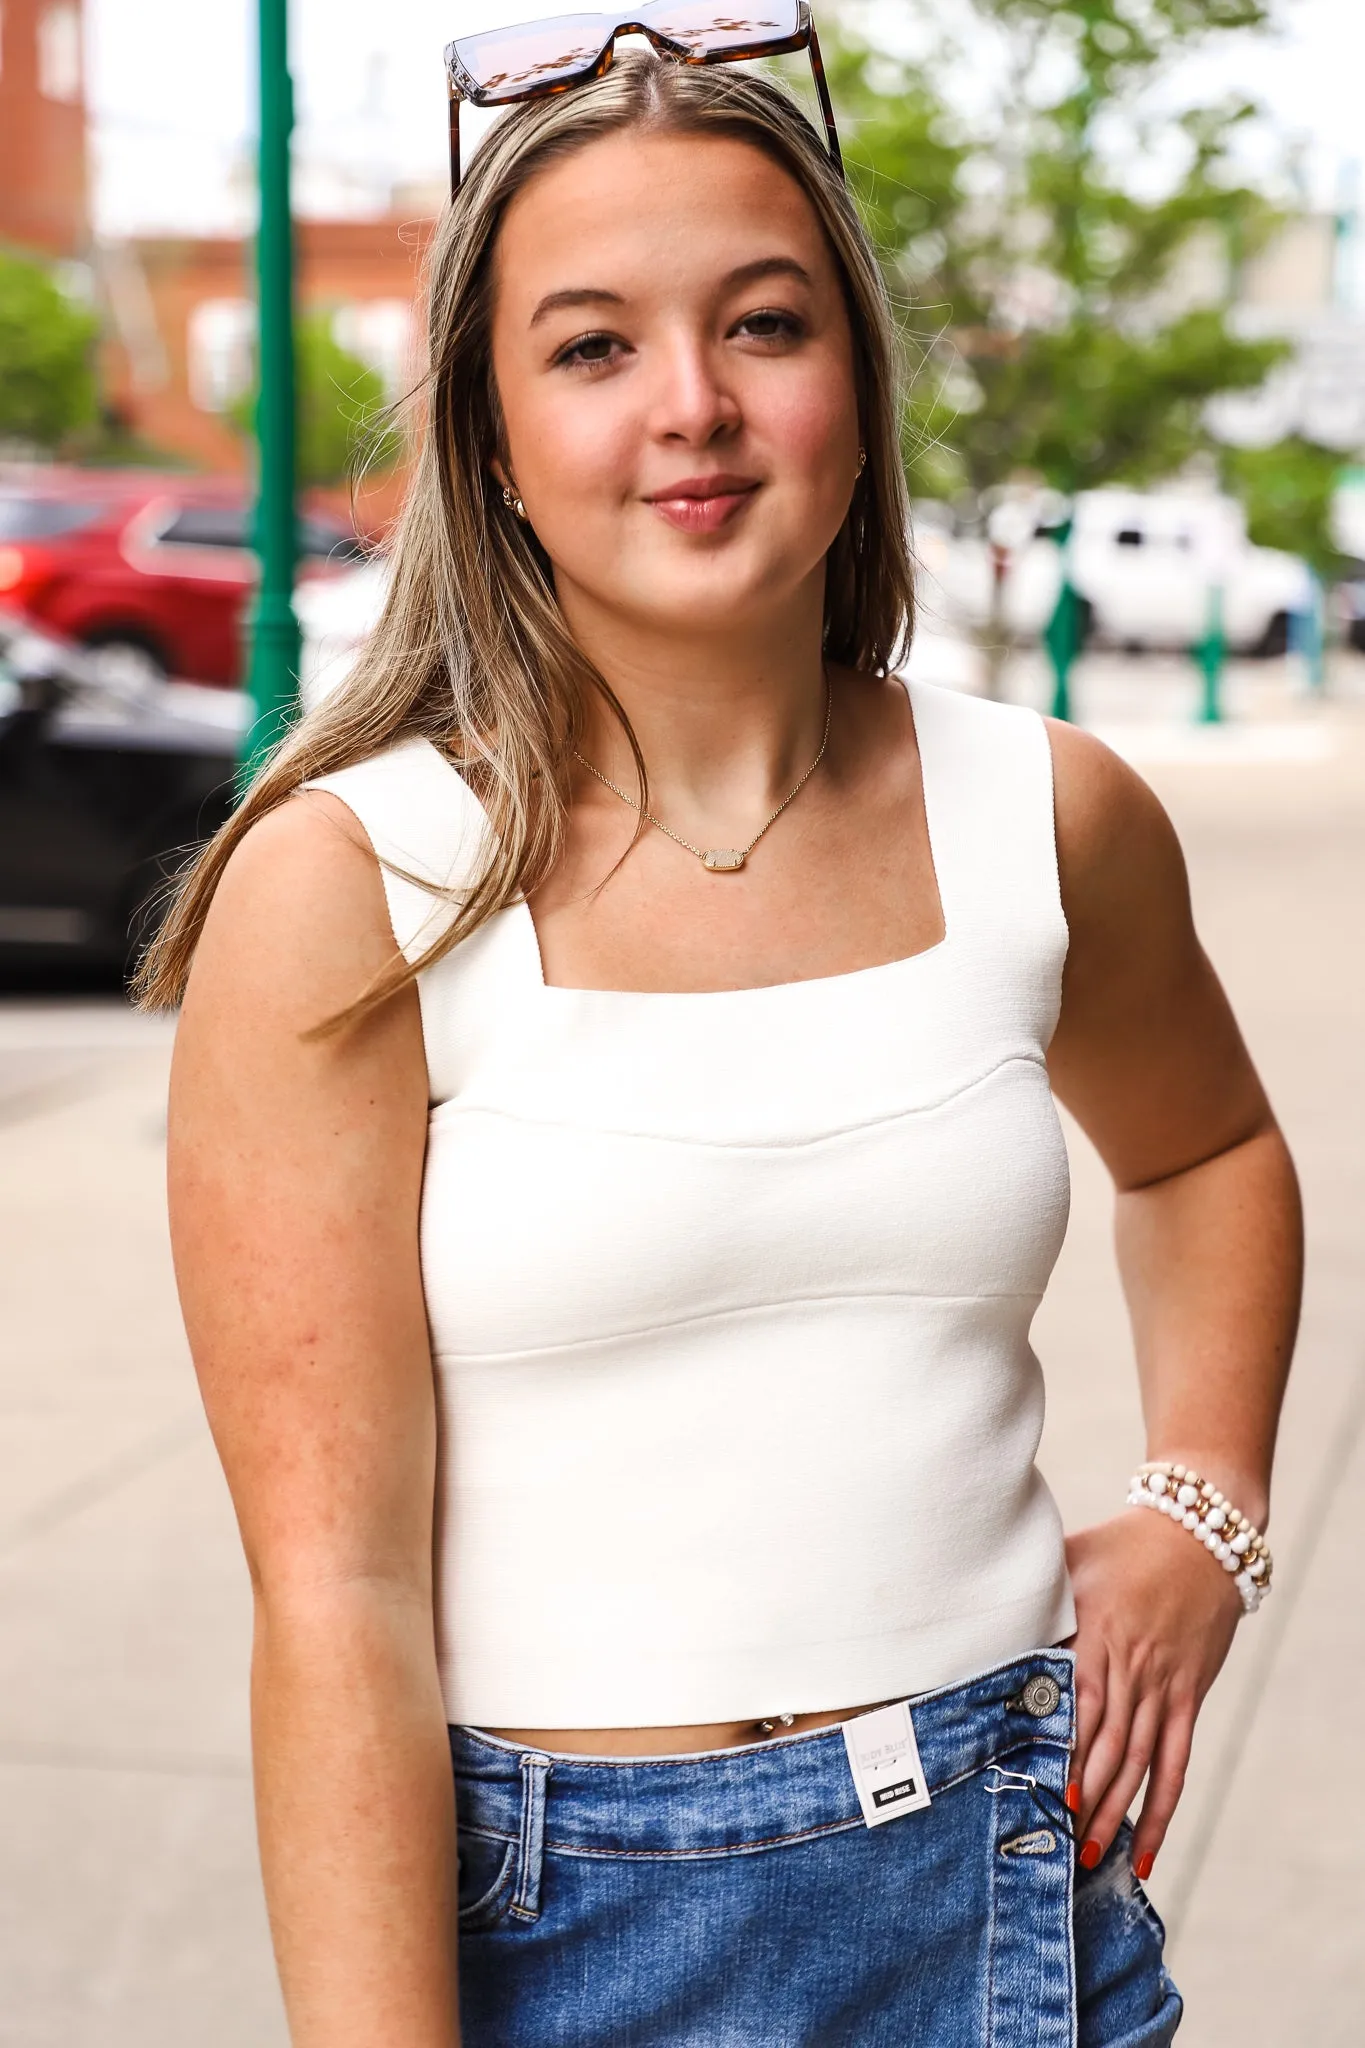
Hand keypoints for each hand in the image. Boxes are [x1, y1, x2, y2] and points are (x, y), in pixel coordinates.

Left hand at [1064, 1505, 1242, 1876]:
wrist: (1198, 1535)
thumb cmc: (1121, 1546)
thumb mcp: (1071, 1561)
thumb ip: (1036, 1596)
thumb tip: (982, 1614)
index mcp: (1099, 1634)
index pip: (1081, 1705)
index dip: (1066, 1752)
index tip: (1046, 1792)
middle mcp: (1133, 1668)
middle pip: (1109, 1745)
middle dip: (1084, 1799)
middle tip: (1057, 1847)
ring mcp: (1164, 1686)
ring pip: (1139, 1763)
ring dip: (1115, 1813)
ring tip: (1091, 1857)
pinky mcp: (1189, 1697)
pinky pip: (1176, 1763)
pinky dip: (1162, 1809)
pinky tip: (1148, 1848)